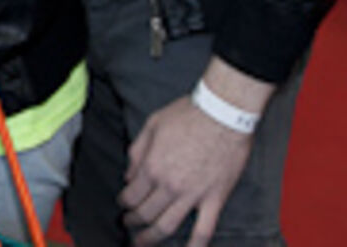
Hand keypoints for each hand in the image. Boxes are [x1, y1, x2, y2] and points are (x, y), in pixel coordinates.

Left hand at [119, 96, 254, 246]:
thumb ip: (137, 151)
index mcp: (152, 166)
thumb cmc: (189, 115)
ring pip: (167, 226)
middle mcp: (169, 185)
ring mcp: (192, 195)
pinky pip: (204, 229)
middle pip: (145, 213)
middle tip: (129, 224)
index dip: (124, 203)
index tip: (123, 205)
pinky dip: (195, 246)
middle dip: (133, 222)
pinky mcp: (214, 199)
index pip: (131, 195)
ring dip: (152, 238)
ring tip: (143, 243)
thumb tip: (128, 175)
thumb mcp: (152, 125)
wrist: (223, 113)